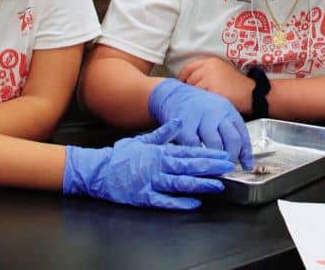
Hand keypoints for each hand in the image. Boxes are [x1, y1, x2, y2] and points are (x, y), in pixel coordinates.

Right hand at [62, 119, 235, 209]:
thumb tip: (178, 122)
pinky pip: (164, 201)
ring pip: (180, 183)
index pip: (188, 152)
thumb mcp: (142, 140)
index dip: (207, 154)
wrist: (98, 171)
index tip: (223, 155)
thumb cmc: (121, 155)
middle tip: (227, 167)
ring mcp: (151, 182)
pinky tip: (194, 203)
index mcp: (159, 152)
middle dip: (209, 167)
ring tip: (217, 185)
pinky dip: (180, 202)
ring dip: (200, 184)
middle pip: (188, 167)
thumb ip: (163, 133)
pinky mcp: (144, 197)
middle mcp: (157, 166)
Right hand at [148, 79, 253, 169]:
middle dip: (232, 158)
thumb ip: (231, 135)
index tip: (245, 167)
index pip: (242, 135)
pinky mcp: (184, 124)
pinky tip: (197, 161)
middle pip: (232, 139)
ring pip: (214, 143)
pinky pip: (193, 145)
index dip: (245, 154)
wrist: (173, 94)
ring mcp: (201, 117)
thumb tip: (247, 164)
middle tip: (226, 169)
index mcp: (228, 112)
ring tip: (214, 169)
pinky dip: (197, 155)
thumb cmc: (199, 109)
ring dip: (216, 160)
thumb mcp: (219, 116)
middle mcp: (217, 113)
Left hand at [179, 57, 252, 113]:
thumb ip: (206, 73)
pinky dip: (202, 102)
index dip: (183, 78)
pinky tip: (208, 104)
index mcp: (211, 61)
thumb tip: (188, 82)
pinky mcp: (213, 89)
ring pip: (194, 89)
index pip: (188, 68)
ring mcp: (211, 77)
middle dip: (191, 89)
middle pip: (190, 79)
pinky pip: (201, 97)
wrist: (252, 93)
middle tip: (195, 97)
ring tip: (203, 102)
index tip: (182, 86)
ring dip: (196, 96)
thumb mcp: (222, 72)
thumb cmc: (237, 86)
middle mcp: (209, 67)